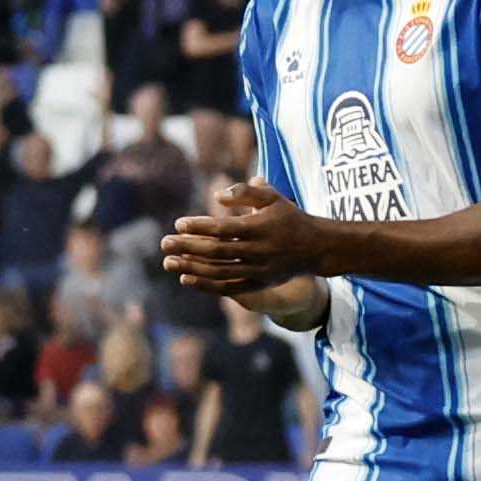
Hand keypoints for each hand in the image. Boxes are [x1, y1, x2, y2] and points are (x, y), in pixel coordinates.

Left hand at [161, 181, 326, 295]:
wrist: (316, 247)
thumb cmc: (288, 217)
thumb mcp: (272, 197)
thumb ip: (246, 192)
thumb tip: (217, 195)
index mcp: (261, 227)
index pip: (224, 228)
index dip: (200, 227)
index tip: (178, 224)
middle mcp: (259, 250)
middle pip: (218, 251)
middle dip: (188, 247)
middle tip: (164, 243)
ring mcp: (259, 270)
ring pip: (220, 272)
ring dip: (191, 267)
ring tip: (168, 262)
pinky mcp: (258, 284)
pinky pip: (228, 288)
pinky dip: (206, 285)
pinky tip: (185, 278)